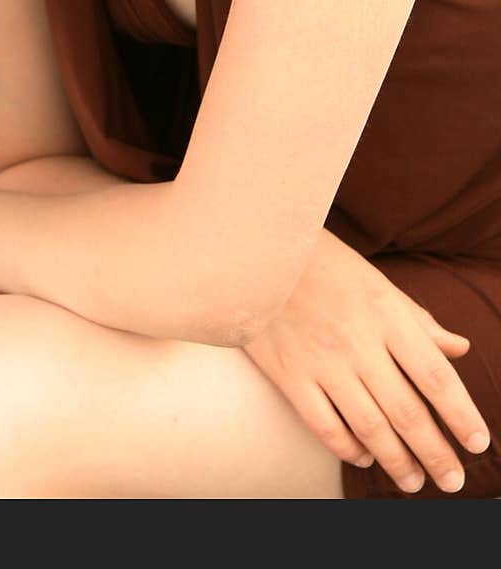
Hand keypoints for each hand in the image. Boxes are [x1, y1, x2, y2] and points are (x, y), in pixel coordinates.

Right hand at [242, 229, 490, 493]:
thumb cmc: (323, 263)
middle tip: (453, 480)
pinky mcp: (289, 376)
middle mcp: (358, 343)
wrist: (256, 253)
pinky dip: (348, 450)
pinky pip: (325, 426)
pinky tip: (364, 458)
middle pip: (407, 412)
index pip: (435, 376)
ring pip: (370, 428)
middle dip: (436, 453)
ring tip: (414, 482)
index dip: (461, 415)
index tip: (478, 444)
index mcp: (386, 315)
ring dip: (398, 462)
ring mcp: (322, 362)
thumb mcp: (377, 282)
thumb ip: (418, 321)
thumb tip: (460, 348)